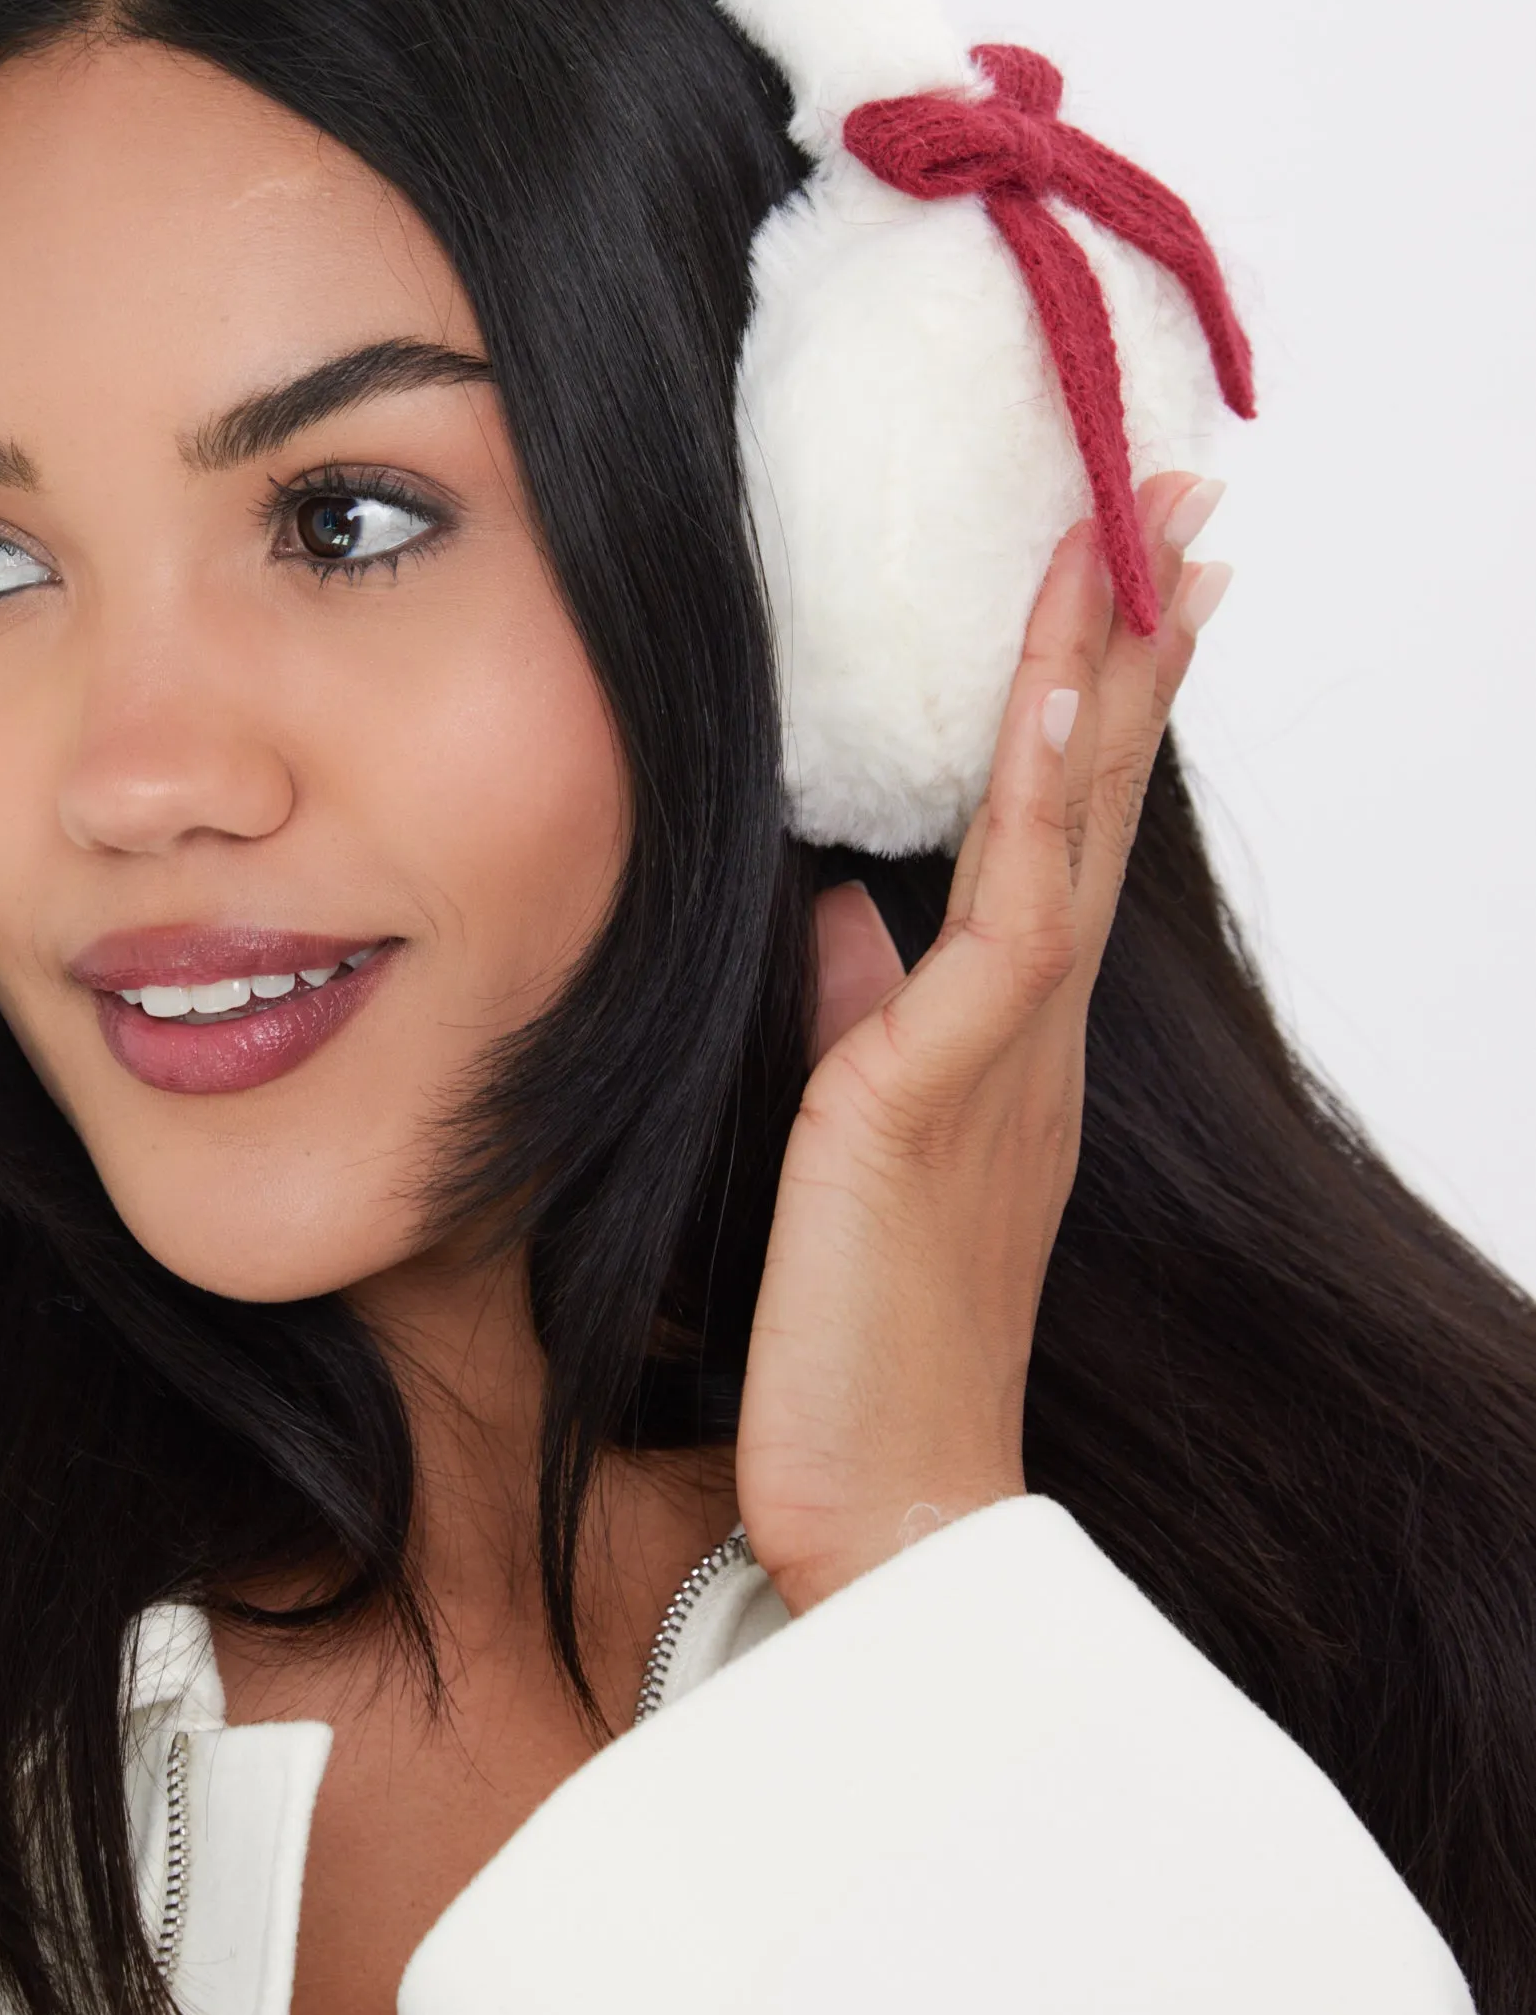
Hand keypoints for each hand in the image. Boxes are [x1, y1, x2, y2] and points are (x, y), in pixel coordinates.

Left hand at [734, 470, 1231, 1615]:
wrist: (885, 1513)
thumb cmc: (867, 1347)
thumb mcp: (846, 1137)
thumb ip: (856, 1015)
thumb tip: (839, 913)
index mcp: (1007, 1038)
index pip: (1065, 830)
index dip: (1099, 698)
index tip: (1128, 575)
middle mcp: (1032, 1031)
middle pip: (1103, 797)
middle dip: (1136, 642)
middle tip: (1175, 501)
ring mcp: (1007, 1055)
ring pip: (1075, 826)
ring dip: (1102, 673)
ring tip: (1131, 536)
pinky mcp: (949, 1090)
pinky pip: (1009, 917)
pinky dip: (1039, 799)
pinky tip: (1054, 698)